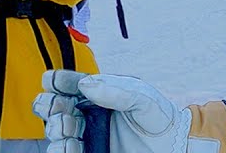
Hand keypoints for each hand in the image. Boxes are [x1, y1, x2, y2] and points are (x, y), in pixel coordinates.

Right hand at [34, 71, 217, 152]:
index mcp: (99, 93)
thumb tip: (86, 84)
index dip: (57, 81)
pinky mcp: (91, 152)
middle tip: (60, 108)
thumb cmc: (160, 118)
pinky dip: (62, 149)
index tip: (51, 81)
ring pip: (57, 131)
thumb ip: (115, 91)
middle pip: (57, 107)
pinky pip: (67, 152)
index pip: (70, 84)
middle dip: (50, 105)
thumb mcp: (142, 98)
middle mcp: (89, 114)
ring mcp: (88, 135)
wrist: (174, 145)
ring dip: (56, 129)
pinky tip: (68, 145)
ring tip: (68, 129)